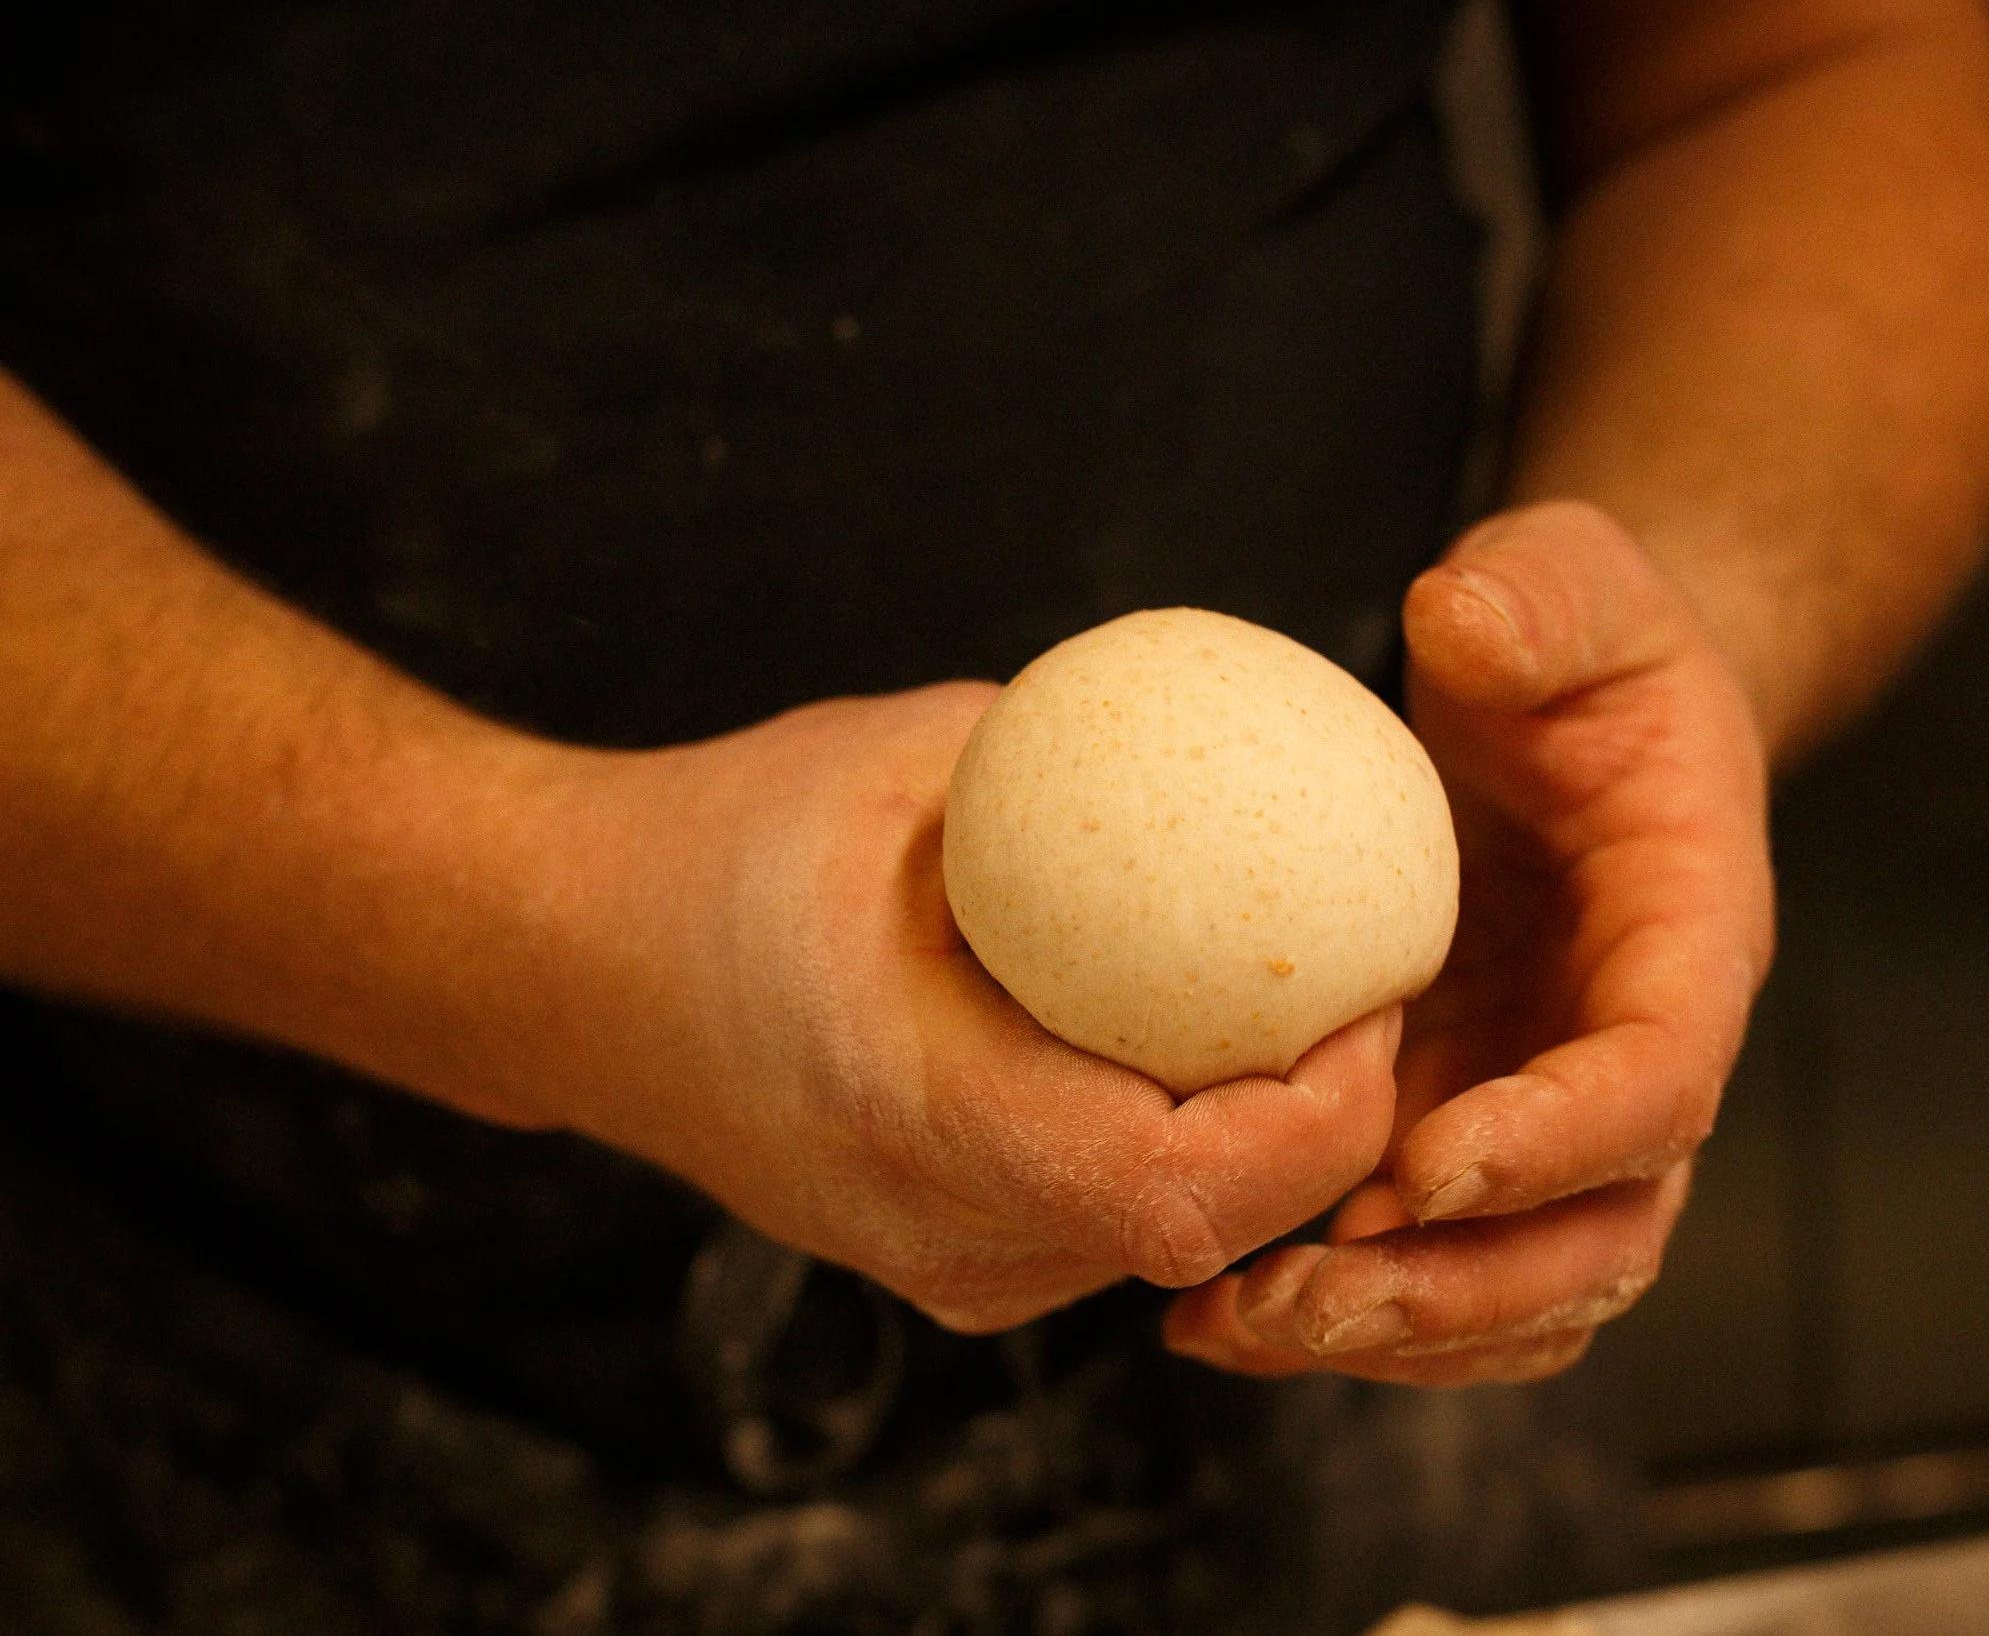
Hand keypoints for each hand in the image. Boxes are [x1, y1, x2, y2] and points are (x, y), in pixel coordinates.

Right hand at [532, 684, 1400, 1332]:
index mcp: (915, 1108)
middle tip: (1377, 973)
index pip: (1179, 1190)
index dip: (1318, 1117)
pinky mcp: (958, 1262)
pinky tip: (1210, 1038)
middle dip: (1333, 1123)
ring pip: (1183, 1240)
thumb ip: (1088, 771)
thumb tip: (1259, 759)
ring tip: (1311, 998)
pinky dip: (1202, 1144)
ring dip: (1276, 1139)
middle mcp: (936, 1229)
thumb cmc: (723, 841)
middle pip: (1212, 1231)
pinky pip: (1126, 1221)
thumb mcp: (909, 759)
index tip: (1370, 991)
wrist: (571, 965)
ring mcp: (945, 1269)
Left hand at [1163, 501, 1774, 1382]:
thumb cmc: (1583, 644)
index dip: (1559, 1137)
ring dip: (1399, 1333)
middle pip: (1602, 1236)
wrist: (1575, 710)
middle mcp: (1640, 1053)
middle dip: (1463, 1288)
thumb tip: (1459, 621)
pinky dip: (1360, 1312)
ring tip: (1237, 1325)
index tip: (1426, 1162)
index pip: (1663, 1073)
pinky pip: (1451, 1266)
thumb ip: (1538, 592)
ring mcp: (1561, 1112)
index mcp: (1692, 934)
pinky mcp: (1481, 1133)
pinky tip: (1225, 1308)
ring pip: (1528, 1291)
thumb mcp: (1574, 575)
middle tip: (1304, 1293)